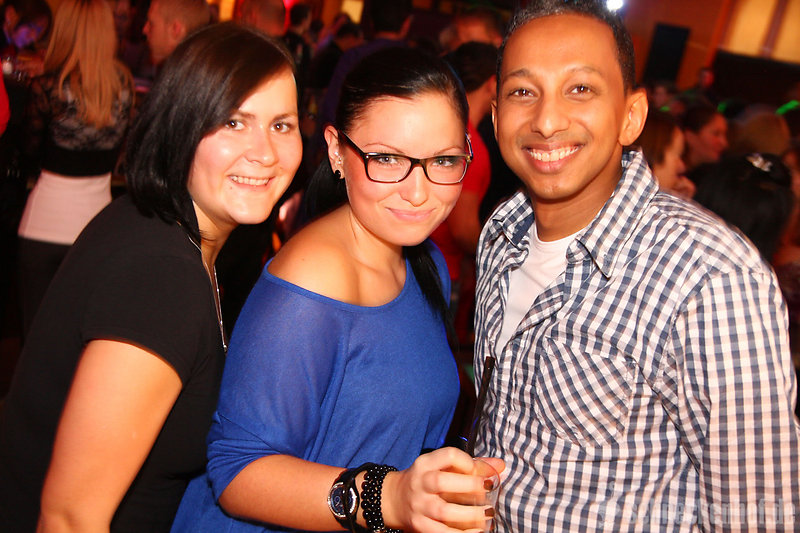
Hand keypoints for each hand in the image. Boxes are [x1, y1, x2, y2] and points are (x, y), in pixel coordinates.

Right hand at [380, 447, 504, 531]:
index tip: (479, 471)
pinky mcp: (419, 525)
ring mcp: (418, 505)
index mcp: (426, 464)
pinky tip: (476, 531)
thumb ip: (471, 465)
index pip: (448, 455)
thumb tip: (500, 465)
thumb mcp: (442, 467)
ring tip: (487, 514)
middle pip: (441, 481)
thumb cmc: (426, 480)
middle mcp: (419, 482)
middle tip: (488, 490)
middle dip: (469, 485)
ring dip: (470, 514)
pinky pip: (440, 532)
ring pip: (443, 511)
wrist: (394, 499)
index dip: (467, 462)